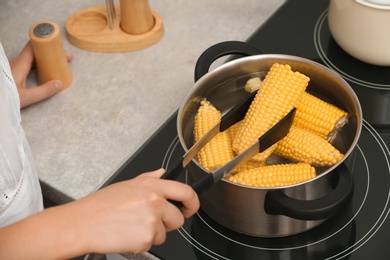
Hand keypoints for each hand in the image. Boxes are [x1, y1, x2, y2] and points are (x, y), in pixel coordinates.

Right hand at [0, 168, 199, 258]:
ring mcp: (152, 220)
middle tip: (150, 222)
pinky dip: (142, 243)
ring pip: (165, 233)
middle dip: (168, 223)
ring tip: (131, 227)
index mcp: (151, 185)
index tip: (191, 208)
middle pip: (178, 218)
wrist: (82, 224)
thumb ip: (149, 178)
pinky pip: (153, 244)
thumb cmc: (99, 206)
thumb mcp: (126, 185)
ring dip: (152, 233)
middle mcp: (155, 200)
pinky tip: (127, 235)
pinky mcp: (147, 238)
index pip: (185, 191)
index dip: (193, 202)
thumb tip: (162, 172)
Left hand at [9, 41, 72, 107]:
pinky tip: (43, 72)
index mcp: (19, 65)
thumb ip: (44, 91)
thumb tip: (59, 83)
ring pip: (30, 59)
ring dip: (44, 60)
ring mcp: (12, 68)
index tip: (57, 44)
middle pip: (34, 53)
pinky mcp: (10, 74)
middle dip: (50, 54)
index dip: (45, 43)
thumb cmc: (5, 98)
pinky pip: (26, 65)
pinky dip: (37, 66)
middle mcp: (15, 64)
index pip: (32, 46)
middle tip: (64, 58)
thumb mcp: (26, 97)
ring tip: (57, 65)